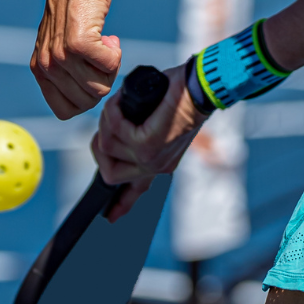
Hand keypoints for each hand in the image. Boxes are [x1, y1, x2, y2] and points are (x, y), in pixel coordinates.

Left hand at [31, 0, 121, 119]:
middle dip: (103, 83)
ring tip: (105, 45)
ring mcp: (62, 55)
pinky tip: (109, 38)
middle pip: (87, 102)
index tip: (91, 75)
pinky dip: (116, 53)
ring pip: (100, 88)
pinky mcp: (79, 43)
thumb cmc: (75, 12)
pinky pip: (110, 66)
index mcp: (40, 70)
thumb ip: (66, 73)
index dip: (86, 99)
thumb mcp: (60, 48)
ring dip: (111, 67)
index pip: (64, 111)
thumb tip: (90, 96)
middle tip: (102, 58)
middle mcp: (47, 66)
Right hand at [92, 64, 209, 221]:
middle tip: (109, 120)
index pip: (137, 190)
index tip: (110, 217)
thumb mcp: (160, 116)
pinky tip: (121, 102)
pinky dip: (112, 113)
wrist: (203, 86)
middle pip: (109, 171)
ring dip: (106, 121)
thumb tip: (117, 131)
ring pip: (107, 147)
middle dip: (100, 145)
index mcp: (161, 162)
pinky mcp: (149, 144)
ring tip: (119, 104)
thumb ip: (142, 129)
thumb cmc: (184, 94)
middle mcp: (156, 165)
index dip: (121, 204)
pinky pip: (115, 131)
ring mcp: (152, 158)